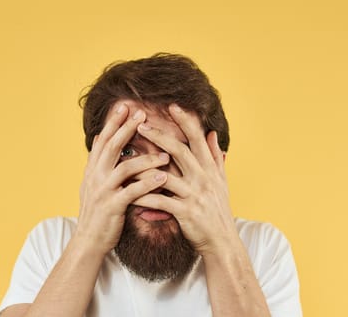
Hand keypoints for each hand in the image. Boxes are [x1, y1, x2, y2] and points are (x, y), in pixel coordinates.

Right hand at [76, 103, 169, 254]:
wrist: (88, 240)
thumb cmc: (97, 211)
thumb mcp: (92, 183)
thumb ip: (97, 161)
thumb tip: (98, 137)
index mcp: (93, 169)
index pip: (103, 140)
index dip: (113, 123)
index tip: (124, 106)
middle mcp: (95, 176)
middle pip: (111, 147)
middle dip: (126, 129)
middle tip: (142, 114)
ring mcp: (103, 191)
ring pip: (124, 169)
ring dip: (146, 159)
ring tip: (165, 154)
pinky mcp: (112, 206)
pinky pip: (132, 192)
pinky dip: (148, 184)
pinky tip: (163, 178)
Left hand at [132, 104, 238, 255]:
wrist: (222, 241)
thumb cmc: (219, 210)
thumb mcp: (221, 181)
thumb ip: (216, 157)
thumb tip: (213, 134)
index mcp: (210, 168)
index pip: (197, 139)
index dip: (186, 121)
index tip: (173, 106)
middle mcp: (203, 178)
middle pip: (179, 151)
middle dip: (159, 135)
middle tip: (140, 124)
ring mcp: (194, 195)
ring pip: (166, 175)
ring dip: (144, 166)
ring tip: (126, 158)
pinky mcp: (185, 212)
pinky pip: (160, 201)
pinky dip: (144, 196)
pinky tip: (130, 192)